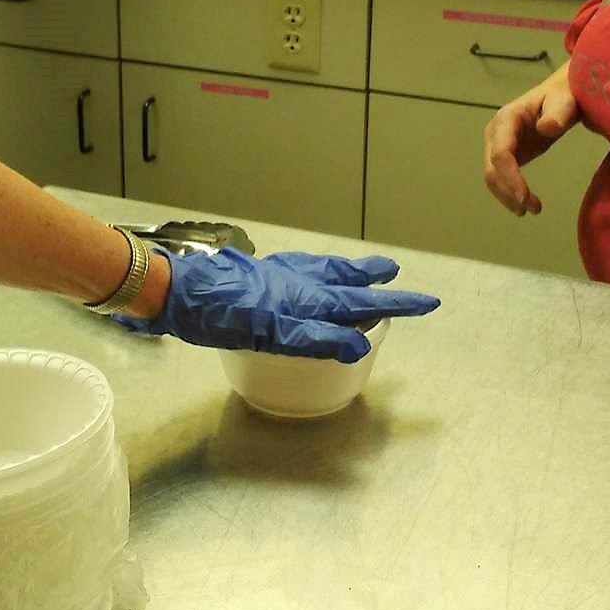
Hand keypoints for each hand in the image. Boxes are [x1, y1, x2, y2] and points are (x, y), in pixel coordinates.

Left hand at [114, 248, 439, 360]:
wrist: (180, 292)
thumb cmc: (224, 317)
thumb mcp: (273, 335)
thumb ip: (318, 339)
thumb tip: (360, 341)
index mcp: (311, 298)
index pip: (364, 302)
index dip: (396, 304)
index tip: (429, 301)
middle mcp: (302, 281)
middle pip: (350, 280)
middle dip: (377, 282)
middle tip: (398, 275)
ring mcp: (282, 274)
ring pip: (328, 270)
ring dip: (351, 271)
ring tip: (367, 269)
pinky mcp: (263, 273)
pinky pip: (306, 268)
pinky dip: (322, 269)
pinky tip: (311, 273)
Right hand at [483, 62, 579, 214]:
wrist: (561, 93)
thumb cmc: (565, 96)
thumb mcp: (565, 102)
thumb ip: (558, 114)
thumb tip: (546, 128)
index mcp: (507, 119)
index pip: (501, 154)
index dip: (510, 177)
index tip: (526, 197)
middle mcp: (496, 133)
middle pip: (492, 169)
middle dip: (508, 192)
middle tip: (532, 210)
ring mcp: (498, 144)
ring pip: (493, 176)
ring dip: (508, 196)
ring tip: (532, 210)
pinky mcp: (507, 153)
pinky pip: (501, 177)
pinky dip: (511, 192)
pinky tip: (527, 203)